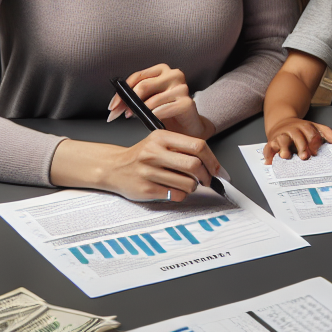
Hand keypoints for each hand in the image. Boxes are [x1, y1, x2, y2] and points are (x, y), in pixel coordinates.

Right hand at [52, 131, 225, 201]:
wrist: (113, 168)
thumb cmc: (142, 156)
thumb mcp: (161, 142)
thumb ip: (183, 148)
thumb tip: (213, 165)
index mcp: (162, 137)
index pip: (197, 145)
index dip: (212, 159)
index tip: (218, 169)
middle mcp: (154, 153)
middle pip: (194, 165)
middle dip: (206, 175)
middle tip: (206, 179)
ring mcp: (149, 172)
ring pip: (188, 183)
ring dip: (193, 187)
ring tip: (186, 183)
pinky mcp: (146, 189)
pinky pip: (176, 195)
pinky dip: (181, 194)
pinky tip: (173, 189)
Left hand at [108, 64, 212, 139]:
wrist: (186, 126)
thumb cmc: (166, 111)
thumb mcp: (149, 98)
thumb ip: (136, 95)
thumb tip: (117, 102)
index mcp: (162, 70)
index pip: (137, 77)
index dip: (122, 92)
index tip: (112, 106)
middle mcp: (174, 74)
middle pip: (143, 86)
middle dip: (127, 102)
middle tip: (120, 114)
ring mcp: (182, 88)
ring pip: (152, 100)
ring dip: (139, 112)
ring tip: (134, 118)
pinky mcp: (187, 103)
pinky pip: (163, 110)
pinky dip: (154, 117)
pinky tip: (151, 120)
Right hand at [264, 119, 331, 161]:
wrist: (282, 121)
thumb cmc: (301, 129)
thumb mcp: (315, 128)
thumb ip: (328, 135)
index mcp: (304, 127)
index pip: (311, 134)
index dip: (313, 143)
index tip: (315, 152)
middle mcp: (292, 130)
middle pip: (297, 136)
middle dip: (301, 146)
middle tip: (304, 157)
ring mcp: (281, 135)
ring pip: (282, 140)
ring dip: (283, 148)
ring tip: (285, 156)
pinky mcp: (271, 141)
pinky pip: (268, 147)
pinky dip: (268, 154)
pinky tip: (269, 161)